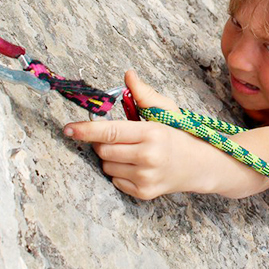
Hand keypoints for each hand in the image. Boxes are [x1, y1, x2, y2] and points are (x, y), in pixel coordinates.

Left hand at [63, 70, 192, 199]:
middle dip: (103, 142)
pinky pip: (115, 181)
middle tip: (119, 137)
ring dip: (111, 158)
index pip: (110, 131)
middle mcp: (148, 157)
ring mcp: (145, 178)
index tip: (68, 129)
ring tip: (132, 152)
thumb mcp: (166, 110)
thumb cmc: (179, 134)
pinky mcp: (144, 193)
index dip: (86, 130)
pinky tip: (137, 166)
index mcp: (152, 133)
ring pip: (107, 167)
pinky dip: (120, 173)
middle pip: (103, 150)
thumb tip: (128, 75)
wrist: (200, 165)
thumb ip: (144, 94)